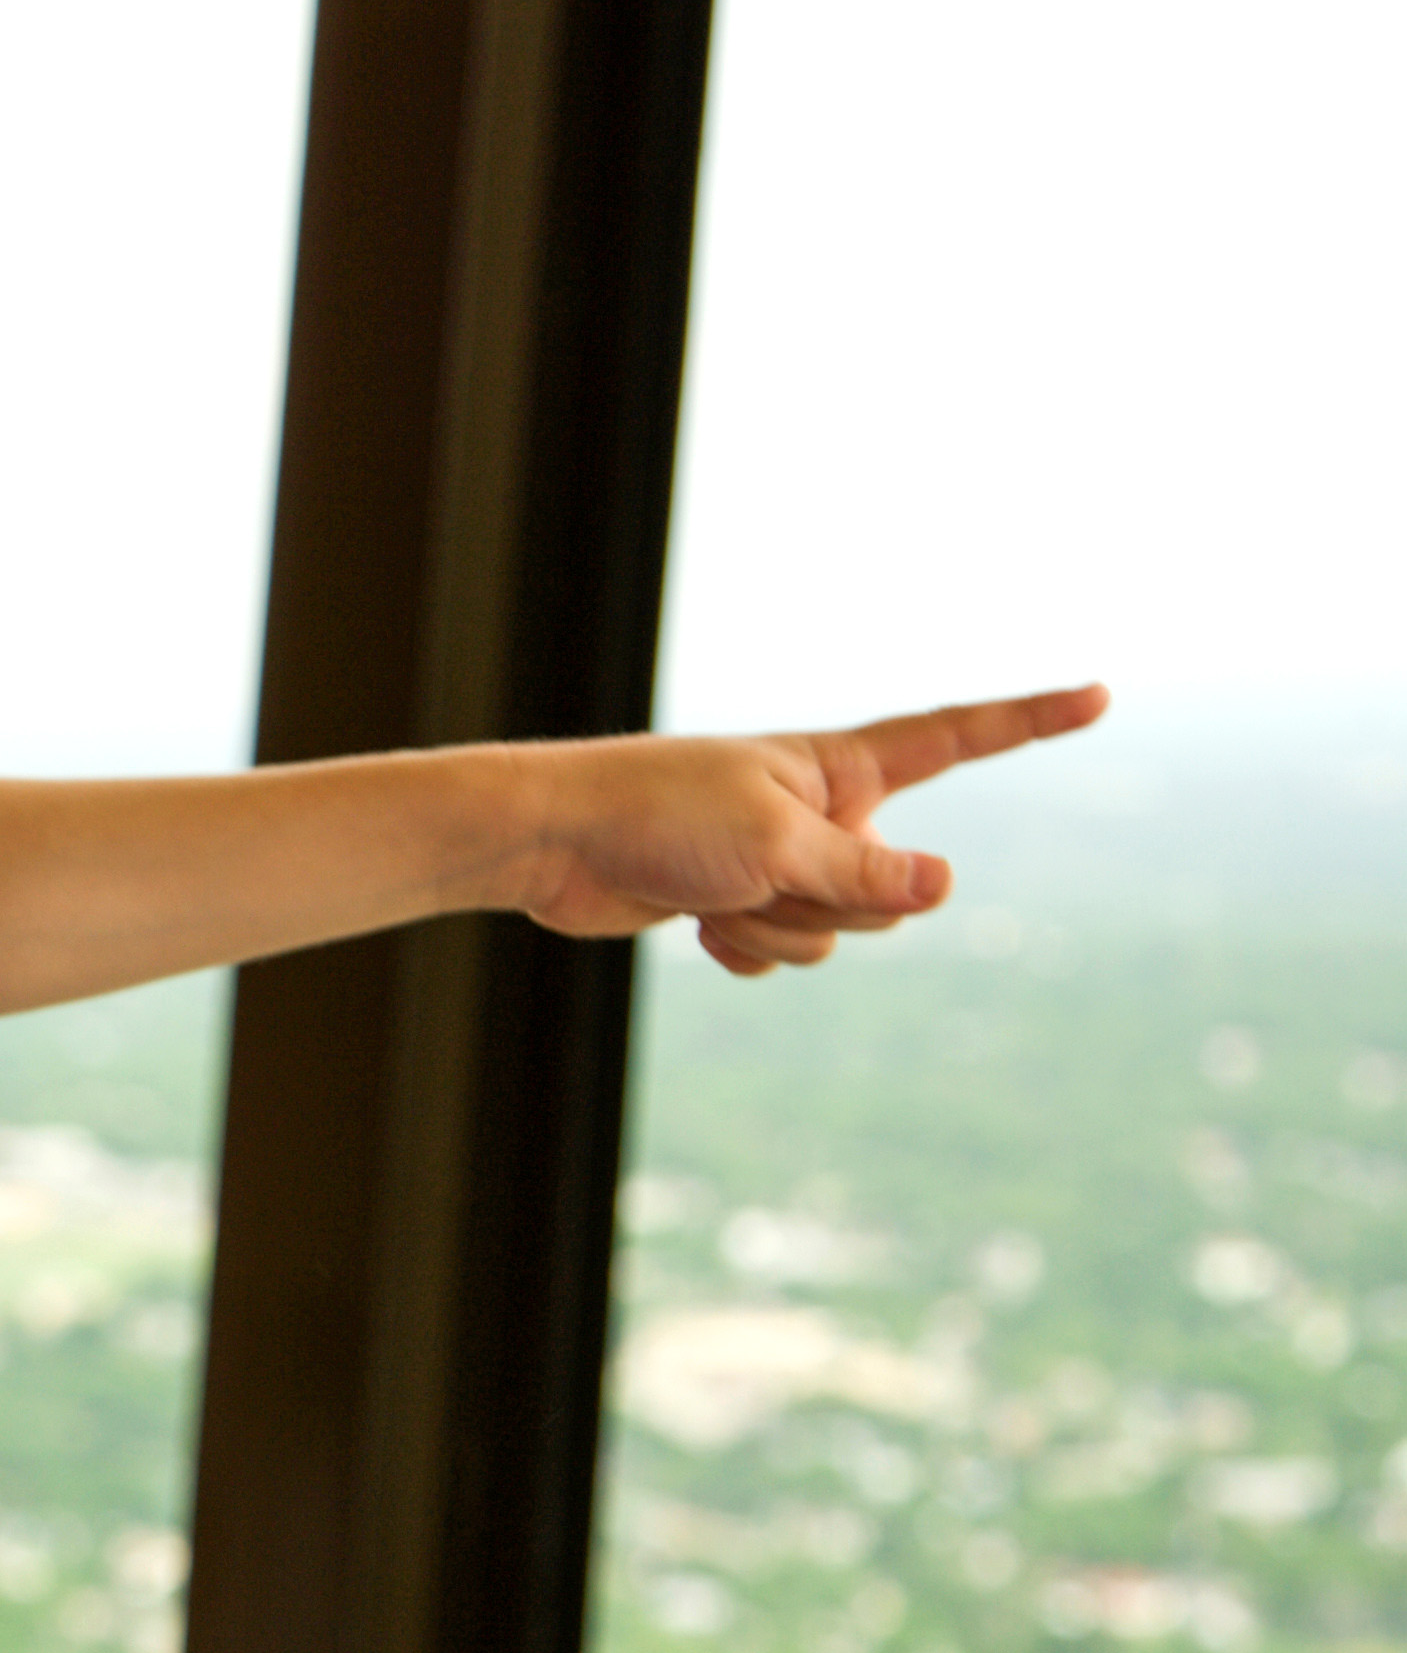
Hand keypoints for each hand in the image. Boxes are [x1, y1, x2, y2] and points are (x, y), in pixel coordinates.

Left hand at [517, 683, 1105, 974]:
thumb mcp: (777, 842)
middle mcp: (823, 811)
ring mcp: (783, 861)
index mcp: (840, 767)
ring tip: (715, 895)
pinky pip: (784, 957)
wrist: (554, 844)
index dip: (1029, 722)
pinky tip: (697, 926)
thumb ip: (866, 871)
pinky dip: (746, 955)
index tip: (1098, 696)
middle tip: (755, 872)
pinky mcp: (740, 904)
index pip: (957, 739)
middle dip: (834, 901)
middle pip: (891, 886)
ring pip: (838, 932)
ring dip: (779, 930)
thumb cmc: (658, 816)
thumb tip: (944, 889)